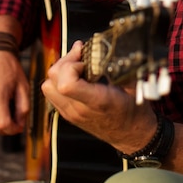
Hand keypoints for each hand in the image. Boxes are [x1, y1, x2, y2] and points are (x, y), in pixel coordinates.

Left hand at [42, 41, 156, 153]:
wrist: (132, 135)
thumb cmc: (134, 111)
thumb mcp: (135, 85)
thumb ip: (122, 65)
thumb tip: (113, 46)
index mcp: (97, 102)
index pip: (66, 84)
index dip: (72, 65)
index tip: (85, 59)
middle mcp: (79, 109)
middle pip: (52, 80)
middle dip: (66, 62)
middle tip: (82, 57)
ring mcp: (70, 113)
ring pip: (47, 85)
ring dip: (60, 71)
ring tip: (78, 66)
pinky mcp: (67, 113)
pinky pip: (52, 92)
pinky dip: (60, 80)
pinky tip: (77, 76)